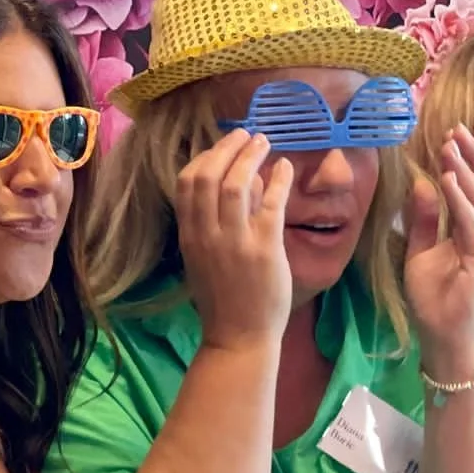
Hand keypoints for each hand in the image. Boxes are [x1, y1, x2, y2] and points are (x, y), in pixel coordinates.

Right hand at [173, 129, 293, 351]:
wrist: (238, 338)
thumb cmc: (224, 299)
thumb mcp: (206, 257)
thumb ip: (219, 220)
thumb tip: (244, 180)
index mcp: (190, 236)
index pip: (187, 183)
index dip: (205, 157)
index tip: (223, 148)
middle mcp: (207, 235)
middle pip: (208, 176)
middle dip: (227, 148)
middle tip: (245, 135)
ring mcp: (235, 242)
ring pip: (236, 184)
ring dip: (251, 156)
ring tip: (264, 142)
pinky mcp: (264, 250)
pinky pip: (271, 204)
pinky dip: (279, 179)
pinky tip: (285, 168)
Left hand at [403, 125, 473, 378]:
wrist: (444, 341)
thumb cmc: (436, 301)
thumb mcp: (421, 253)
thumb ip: (424, 221)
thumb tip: (423, 184)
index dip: (470, 160)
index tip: (452, 136)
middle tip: (456, 131)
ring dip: (467, 171)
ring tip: (450, 148)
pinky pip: (473, 225)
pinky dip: (461, 200)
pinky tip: (446, 180)